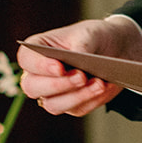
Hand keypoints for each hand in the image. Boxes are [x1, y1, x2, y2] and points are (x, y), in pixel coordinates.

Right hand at [17, 16, 141, 117]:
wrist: (115, 49)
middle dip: (58, 85)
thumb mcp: (89, 33)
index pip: (27, 59)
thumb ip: (81, 46)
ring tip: (99, 83)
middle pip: (32, 87)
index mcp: (38, 49)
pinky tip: (106, 86)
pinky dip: (93, 99)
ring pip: (53, 105)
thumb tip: (78, 60)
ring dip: (77, 96)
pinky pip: (77, 109)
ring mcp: (53, 93)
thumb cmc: (94, 37)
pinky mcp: (71, 105)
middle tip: (81, 76)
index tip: (59, 67)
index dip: (39, 66)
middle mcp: (39, 74)